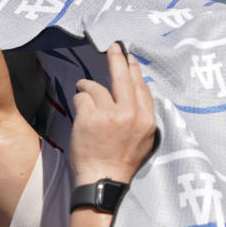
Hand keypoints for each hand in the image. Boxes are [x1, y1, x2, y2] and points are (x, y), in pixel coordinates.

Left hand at [69, 44, 155, 184]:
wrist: (103, 179)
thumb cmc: (121, 162)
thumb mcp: (143, 140)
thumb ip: (141, 117)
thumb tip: (135, 93)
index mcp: (146, 120)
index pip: (141, 88)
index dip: (134, 71)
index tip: (130, 59)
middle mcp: (130, 114)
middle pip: (123, 78)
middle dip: (117, 59)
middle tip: (113, 47)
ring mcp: (110, 114)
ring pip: (96, 87)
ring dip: (87, 86)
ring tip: (83, 88)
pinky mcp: (90, 117)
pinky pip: (82, 96)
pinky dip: (79, 98)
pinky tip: (79, 105)